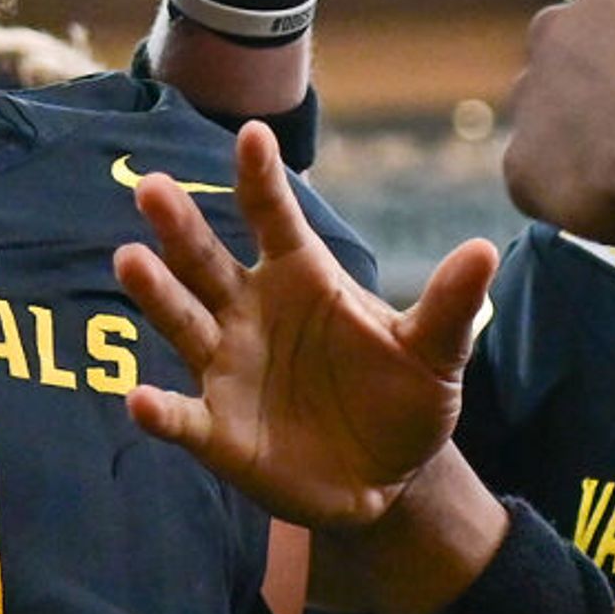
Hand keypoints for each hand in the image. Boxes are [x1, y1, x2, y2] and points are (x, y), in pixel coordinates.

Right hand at [112, 123, 502, 533]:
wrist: (389, 478)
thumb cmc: (404, 397)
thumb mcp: (435, 352)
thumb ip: (450, 305)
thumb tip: (485, 250)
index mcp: (302, 279)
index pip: (276, 219)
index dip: (262, 180)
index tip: (253, 135)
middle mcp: (251, 313)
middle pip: (207, 261)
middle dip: (179, 227)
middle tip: (152, 188)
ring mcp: (229, 368)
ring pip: (184, 322)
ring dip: (156, 293)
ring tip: (129, 259)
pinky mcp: (218, 431)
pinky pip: (184, 417)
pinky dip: (160, 410)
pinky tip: (139, 399)